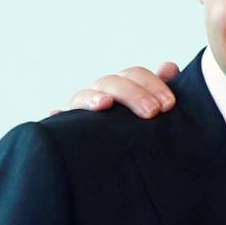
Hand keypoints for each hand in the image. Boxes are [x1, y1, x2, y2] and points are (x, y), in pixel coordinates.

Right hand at [61, 62, 179, 118]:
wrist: (125, 157)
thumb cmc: (143, 124)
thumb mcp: (154, 105)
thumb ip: (161, 87)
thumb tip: (169, 67)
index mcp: (124, 84)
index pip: (134, 74)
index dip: (153, 84)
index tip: (169, 104)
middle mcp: (102, 92)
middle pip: (112, 82)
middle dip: (133, 94)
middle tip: (152, 112)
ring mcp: (82, 108)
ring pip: (83, 95)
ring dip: (93, 98)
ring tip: (105, 104)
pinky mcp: (68, 128)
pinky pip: (58, 120)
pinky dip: (56, 116)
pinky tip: (56, 114)